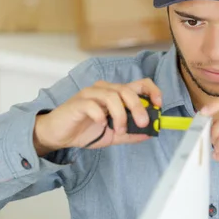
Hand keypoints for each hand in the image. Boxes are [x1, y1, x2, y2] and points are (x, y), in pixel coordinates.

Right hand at [33, 78, 161, 154]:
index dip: (152, 91)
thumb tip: (151, 133)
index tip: (158, 104)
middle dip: (138, 107)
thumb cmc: (86, 130)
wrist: (59, 135)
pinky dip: (101, 115)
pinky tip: (101, 124)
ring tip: (119, 129)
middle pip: (127, 89)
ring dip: (121, 114)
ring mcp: (90, 94)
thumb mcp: (114, 135)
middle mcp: (104, 89)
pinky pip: (92, 104)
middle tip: (143, 123)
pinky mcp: (78, 102)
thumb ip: (131, 133)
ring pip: (112, 96)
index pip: (138, 84)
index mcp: (116, 94)